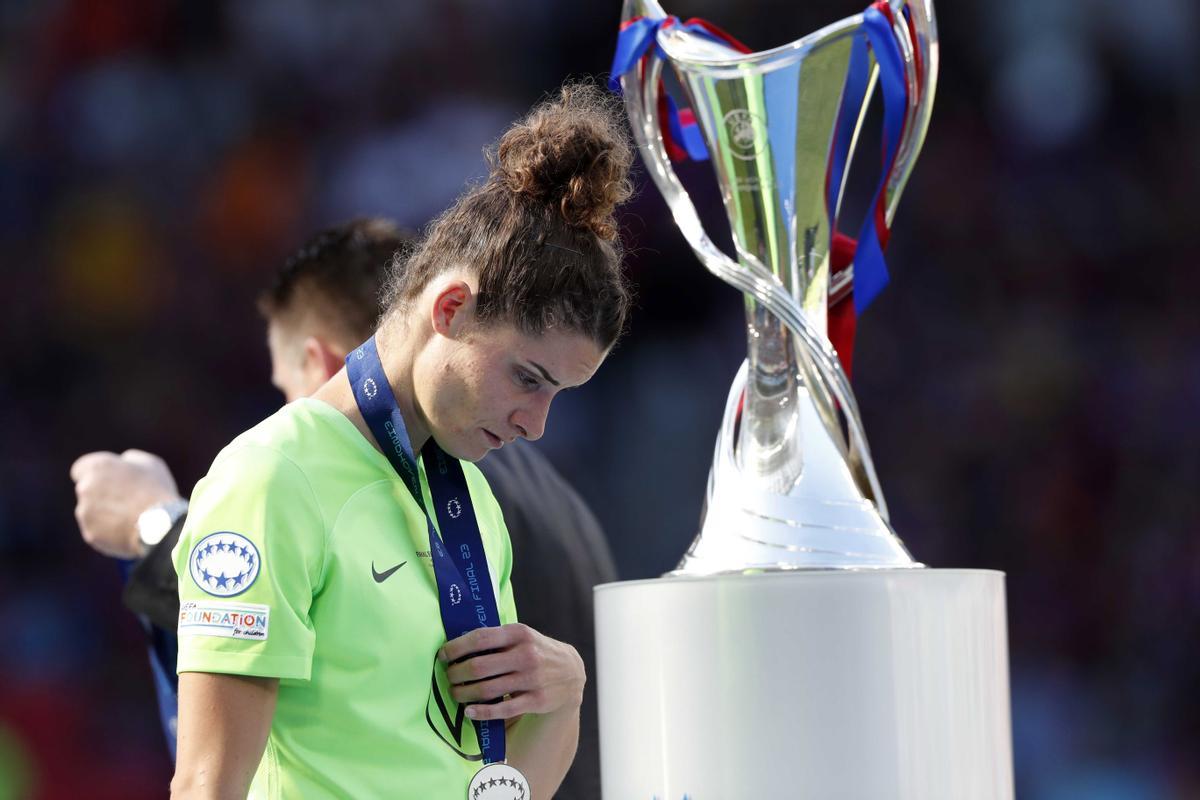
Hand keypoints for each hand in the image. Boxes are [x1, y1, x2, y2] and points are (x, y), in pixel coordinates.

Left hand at [70, 449, 181, 557]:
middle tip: (124, 500)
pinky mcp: (90, 533)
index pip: (80, 469)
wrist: (159, 526)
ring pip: (90, 512)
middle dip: (100, 494)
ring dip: (104, 513)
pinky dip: (108, 531)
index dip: (94, 475)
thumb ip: (130, 460)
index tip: (107, 480)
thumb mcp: (150, 464)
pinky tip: (127, 530)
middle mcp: (85, 488)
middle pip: (86, 491)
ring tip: (129, 518)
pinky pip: (97, 530)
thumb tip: (124, 462)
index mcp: (98, 467)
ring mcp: (85, 512)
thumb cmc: (156, 490)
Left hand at [441, 623, 584, 722]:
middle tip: (449, 677)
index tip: (443, 655)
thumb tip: (459, 644)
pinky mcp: (536, 700)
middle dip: (456, 674)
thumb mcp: (523, 636)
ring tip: (455, 693)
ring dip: (464, 694)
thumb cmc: (537, 651)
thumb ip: (497, 638)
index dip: (456, 648)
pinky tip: (469, 711)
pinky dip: (481, 712)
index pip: (480, 638)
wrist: (571, 672)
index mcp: (519, 633)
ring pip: (487, 690)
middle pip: (479, 666)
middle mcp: (526, 654)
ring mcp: (532, 679)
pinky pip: (502, 709)